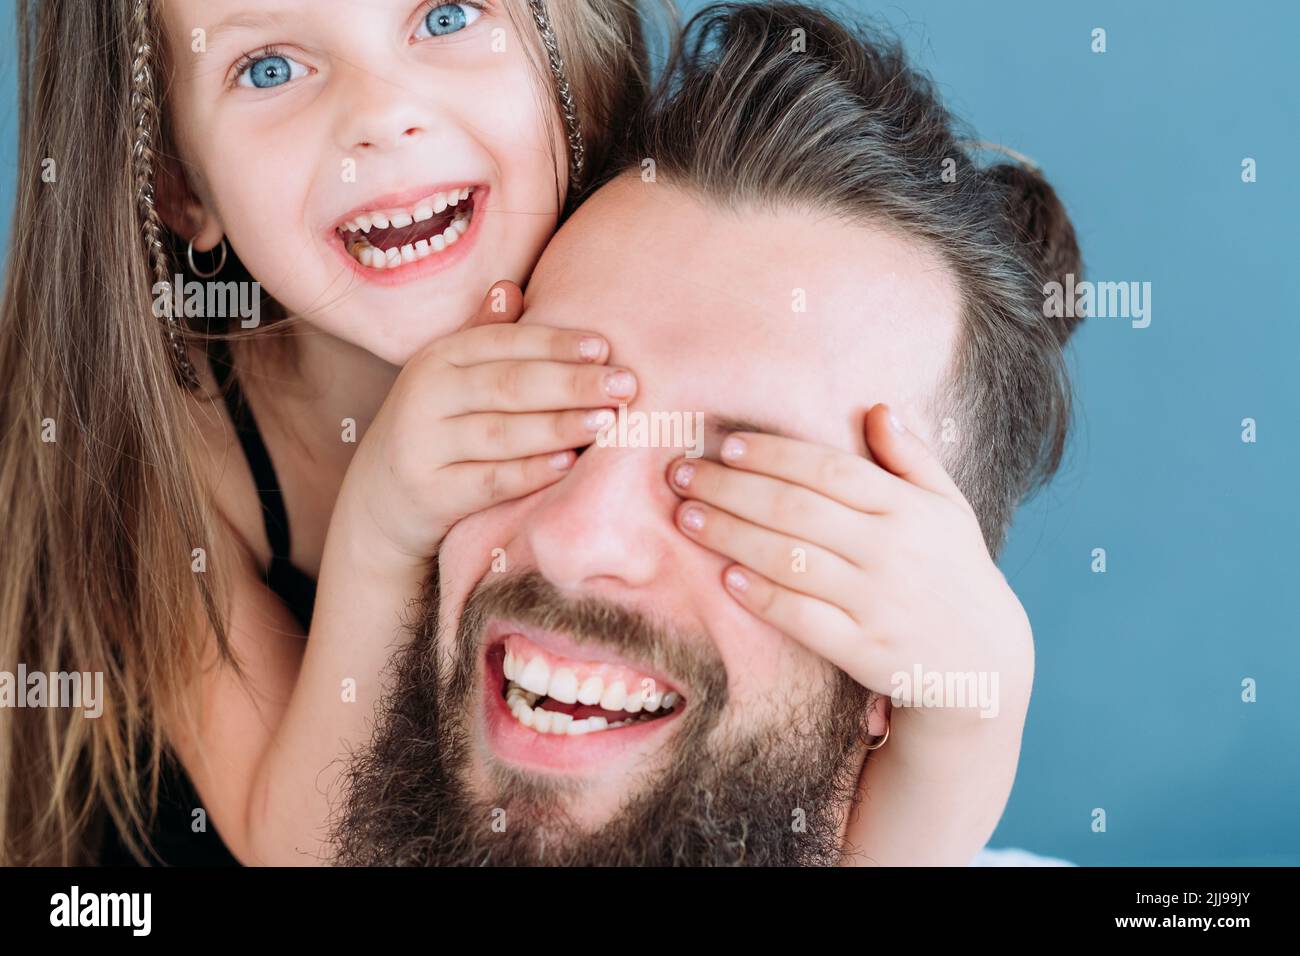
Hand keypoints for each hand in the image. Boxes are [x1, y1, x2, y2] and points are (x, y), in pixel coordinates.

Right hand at [343, 280, 637, 562]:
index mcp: (438, 358)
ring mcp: (424, 446)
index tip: (605, 348)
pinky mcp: (430, 494)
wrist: (379, 501)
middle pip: (509, 384)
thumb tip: (511, 287)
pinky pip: (489, 481)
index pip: (504, 342)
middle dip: (571, 382)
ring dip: (559, 425)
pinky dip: (530, 472)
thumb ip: (482, 336)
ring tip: (607, 420)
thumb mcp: (449, 379)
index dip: (556, 343)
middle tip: (626, 384)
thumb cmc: (435, 429)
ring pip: (501, 432)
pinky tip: (568, 464)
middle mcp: (426, 396)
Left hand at [665, 402, 1032, 736]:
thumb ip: (912, 458)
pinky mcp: (865, 650)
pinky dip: (763, 596)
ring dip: (732, 536)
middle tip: (681, 474)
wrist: (984, 664)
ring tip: (688, 517)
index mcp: (909, 510)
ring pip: (791, 561)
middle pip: (797, 510)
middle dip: (732, 488)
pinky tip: (726, 577)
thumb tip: (877, 408)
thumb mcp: (947, 508)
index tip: (724, 445)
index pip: (829, 470)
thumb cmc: (953, 572)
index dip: (773, 454)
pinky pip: (803, 619)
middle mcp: (893, 552)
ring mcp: (878, 603)